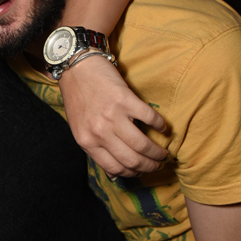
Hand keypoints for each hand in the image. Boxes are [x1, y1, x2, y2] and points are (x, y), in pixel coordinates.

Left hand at [59, 55, 166, 176]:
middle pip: (131, 160)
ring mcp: (112, 116)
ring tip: (164, 153)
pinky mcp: (125, 99)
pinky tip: (163, 128)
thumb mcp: (79, 128)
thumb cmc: (78, 97)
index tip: (141, 171)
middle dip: (149, 166)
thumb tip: (114, 173)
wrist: (76, 66)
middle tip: (158, 164)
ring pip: (142, 145)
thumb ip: (95, 148)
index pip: (114, 168)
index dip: (132, 173)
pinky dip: (160, 125)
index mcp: (87, 141)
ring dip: (157, 152)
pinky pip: (149, 118)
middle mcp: (99, 132)